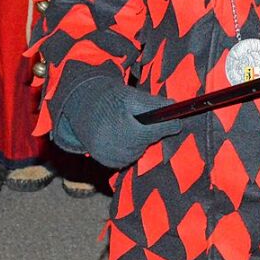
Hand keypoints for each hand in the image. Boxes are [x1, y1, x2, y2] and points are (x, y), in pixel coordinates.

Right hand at [59, 76, 181, 168]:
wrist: (82, 108)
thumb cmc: (109, 100)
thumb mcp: (131, 96)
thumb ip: (153, 102)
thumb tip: (175, 105)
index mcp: (125, 128)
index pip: (155, 131)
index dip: (169, 126)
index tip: (177, 121)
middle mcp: (118, 147)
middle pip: (147, 143)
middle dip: (150, 132)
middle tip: (142, 121)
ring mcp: (112, 157)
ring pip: (138, 152)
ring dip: (139, 142)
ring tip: (129, 128)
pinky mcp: (107, 163)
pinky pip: (127, 160)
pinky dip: (128, 150)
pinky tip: (121, 138)